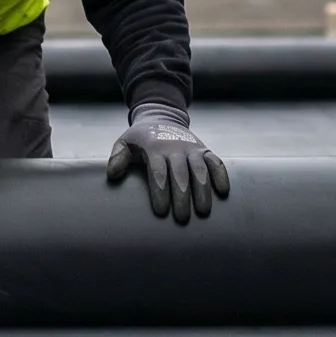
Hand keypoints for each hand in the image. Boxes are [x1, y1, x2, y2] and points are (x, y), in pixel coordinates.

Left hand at [107, 102, 228, 225]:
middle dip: (182, 196)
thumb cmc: (141, 139)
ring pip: (200, 169)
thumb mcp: (125, 143)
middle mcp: (175, 148)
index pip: (158, 172)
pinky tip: (223, 192)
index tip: (161, 211)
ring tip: (203, 211)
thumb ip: (118, 157)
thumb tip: (112, 174)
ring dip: (203, 190)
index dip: (160, 191)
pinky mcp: (204, 150)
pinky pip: (215, 161)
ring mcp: (191, 149)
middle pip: (180, 174)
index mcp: (155, 148)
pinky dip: (221, 174)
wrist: (162, 118)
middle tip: (182, 219)